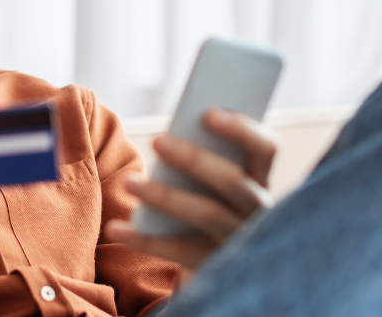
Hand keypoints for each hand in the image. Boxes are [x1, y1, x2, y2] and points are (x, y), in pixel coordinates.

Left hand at [105, 109, 277, 274]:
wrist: (213, 268)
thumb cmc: (203, 205)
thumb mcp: (210, 184)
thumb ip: (202, 160)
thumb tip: (166, 140)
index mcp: (259, 179)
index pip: (265, 148)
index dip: (241, 129)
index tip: (207, 113)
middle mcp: (258, 210)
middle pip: (232, 180)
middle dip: (194, 158)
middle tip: (156, 141)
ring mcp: (240, 240)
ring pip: (207, 214)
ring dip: (165, 195)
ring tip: (129, 182)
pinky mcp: (216, 267)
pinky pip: (180, 251)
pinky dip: (144, 240)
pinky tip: (115, 228)